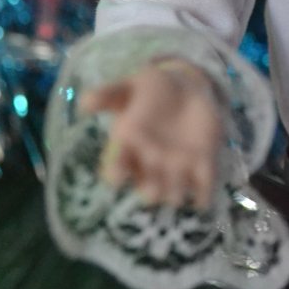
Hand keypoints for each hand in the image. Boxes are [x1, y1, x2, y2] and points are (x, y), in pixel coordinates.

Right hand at [82, 60, 223, 209]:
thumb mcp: (128, 87)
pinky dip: (204, 194)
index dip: (116, 174)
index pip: (117, 167)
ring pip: (174, 190)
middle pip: (147, 186)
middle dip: (150, 191)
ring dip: (176, 194)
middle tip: (152, 191)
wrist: (184, 88)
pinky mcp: (202, 162)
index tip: (116, 177)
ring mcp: (176, 166)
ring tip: (177, 196)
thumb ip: (108, 94)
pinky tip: (203, 201)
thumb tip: (84, 102)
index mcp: (129, 147)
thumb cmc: (150, 89)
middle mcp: (150, 163)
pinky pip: (204, 183)